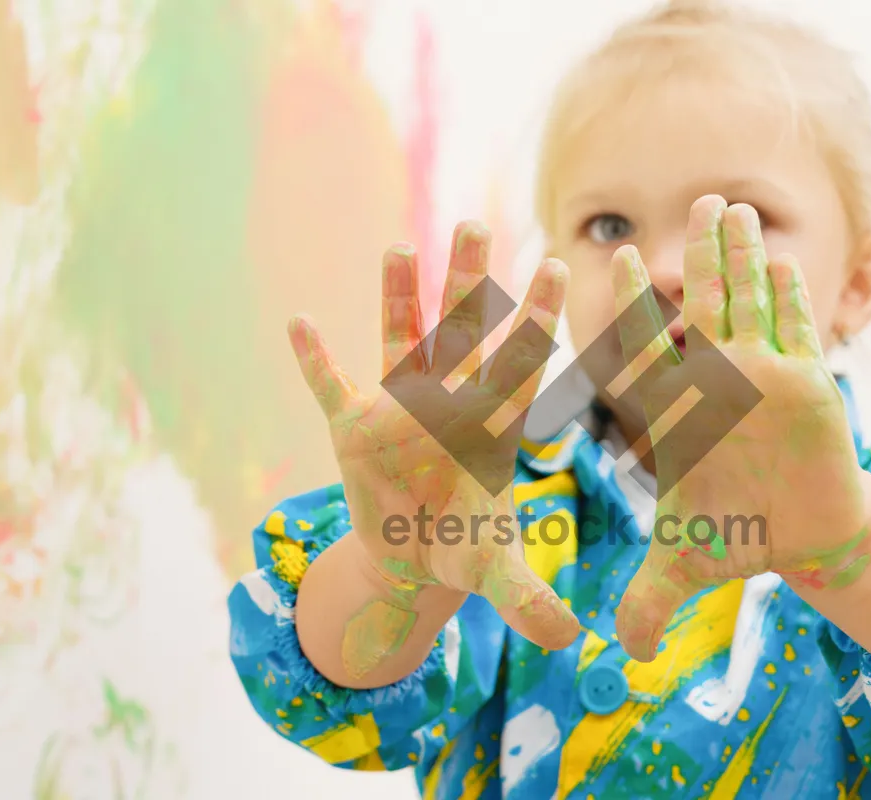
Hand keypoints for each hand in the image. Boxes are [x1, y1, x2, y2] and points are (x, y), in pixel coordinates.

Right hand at [289, 222, 579, 653]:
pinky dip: (315, 361)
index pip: (520, 365)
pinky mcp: (353, 430)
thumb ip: (528, 599)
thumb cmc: (461, 551)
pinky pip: (331, 388)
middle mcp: (447, 406)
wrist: (412, 558)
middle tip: (477, 224)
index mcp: (490, 429)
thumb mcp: (492, 574)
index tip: (560, 269)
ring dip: (396, 298)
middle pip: (460, 333)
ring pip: (400, 341)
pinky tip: (298, 323)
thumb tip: (572, 641)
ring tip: (400, 247)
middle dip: (468, 282)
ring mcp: (398, 412)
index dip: (537, 321)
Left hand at [612, 195, 870, 661]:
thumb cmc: (741, 540)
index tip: (610, 261)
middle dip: (697, 257)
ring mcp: (766, 380)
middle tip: (690, 202)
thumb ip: (649, 600)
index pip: (648, 352)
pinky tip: (783, 257)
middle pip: (703, 310)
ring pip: (749, 308)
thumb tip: (615, 651)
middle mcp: (720, 385)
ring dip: (740, 257)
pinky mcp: (809, 388)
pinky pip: (797, 334)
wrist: (803, 537)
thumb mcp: (688, 568)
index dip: (632, 307)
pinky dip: (790, 297)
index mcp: (680, 413)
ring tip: (729, 206)